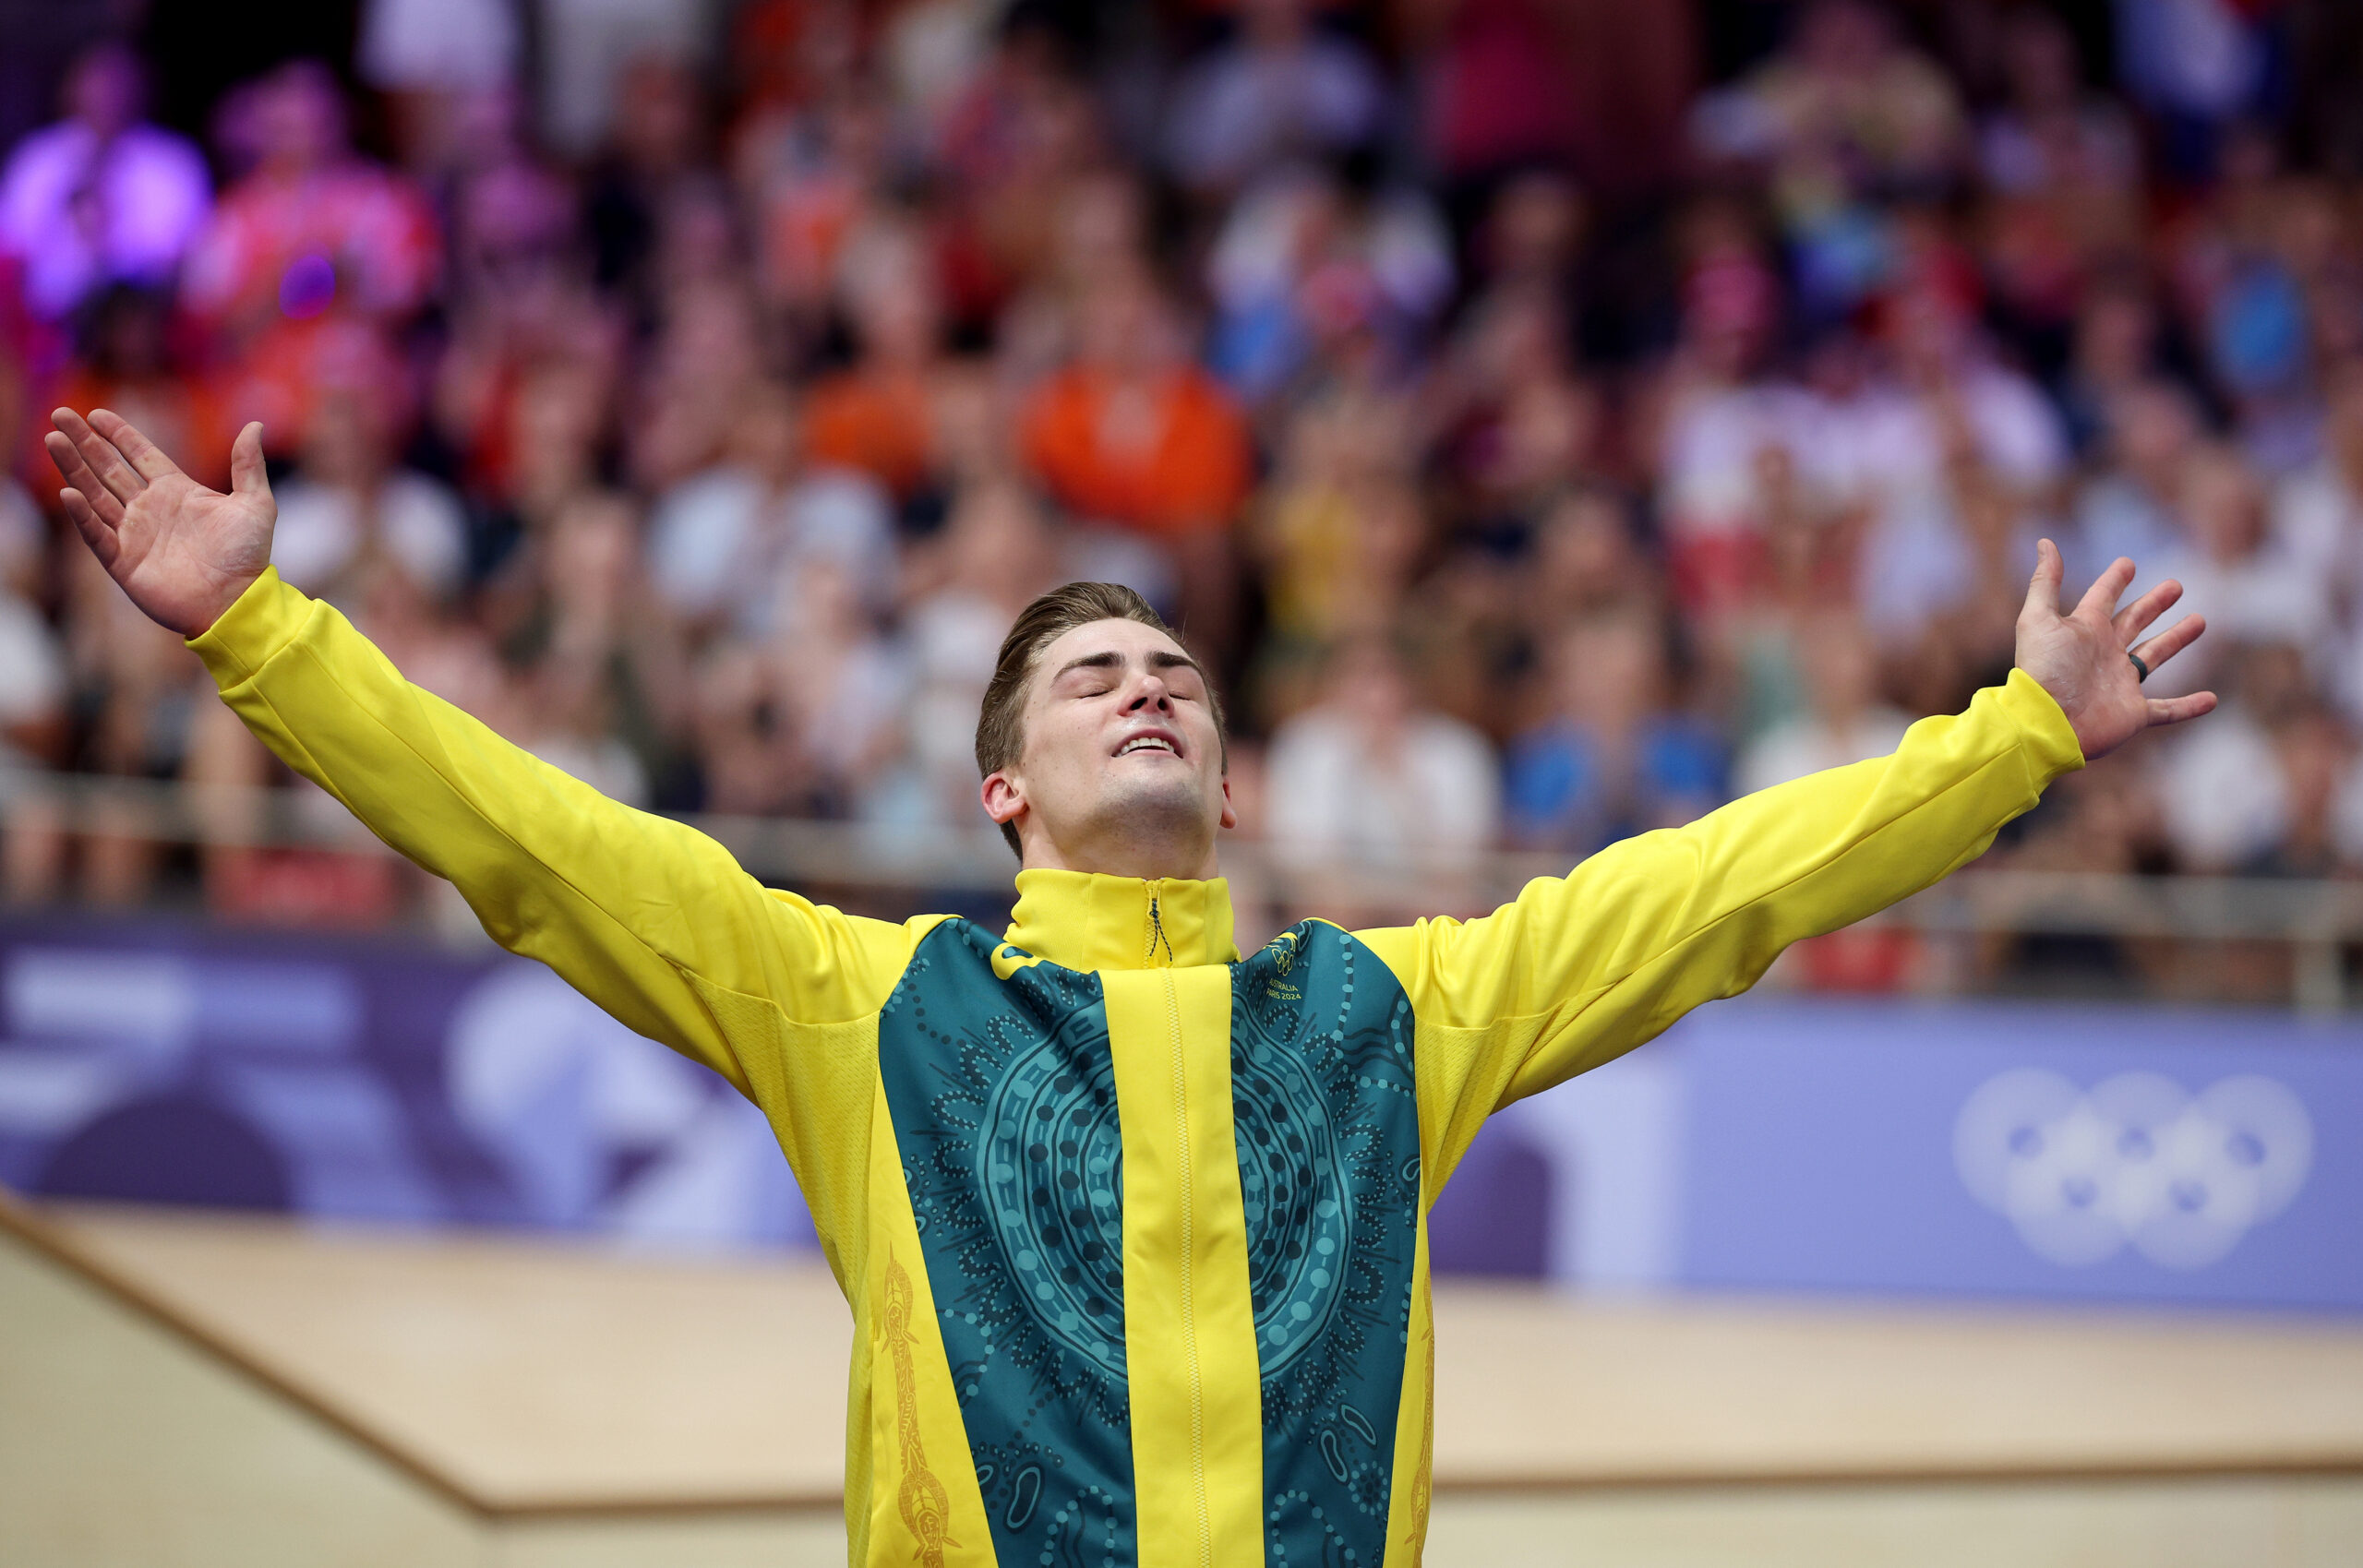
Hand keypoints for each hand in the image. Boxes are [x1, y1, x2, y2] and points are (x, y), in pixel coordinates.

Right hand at [45, 408, 276, 638]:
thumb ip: (249, 464)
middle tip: (60, 415)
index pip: (140, 455)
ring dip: (73, 469)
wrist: (237, 602)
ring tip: (52, 440)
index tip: (95, 414)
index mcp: (177, 491)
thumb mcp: (256, 504)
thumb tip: (255, 424)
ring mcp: (134, 535)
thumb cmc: (248, 557)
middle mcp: (150, 509)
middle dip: (84, 443)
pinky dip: (83, 515)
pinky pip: (97, 534)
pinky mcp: (123, 562)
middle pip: (109, 469)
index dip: (118, 435)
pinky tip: (69, 492)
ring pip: (95, 495)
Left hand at [2016, 539, 2214, 760]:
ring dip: (2176, 640)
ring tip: (2200, 621)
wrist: (2045, 723)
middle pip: (2134, 622)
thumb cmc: (2042, 671)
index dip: (2114, 580)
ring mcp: (2121, 684)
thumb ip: (2044, 582)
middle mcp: (2104, 654)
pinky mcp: (2133, 713)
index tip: (2127, 563)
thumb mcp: (2038, 619)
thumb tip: (2044, 541)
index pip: (2102, 597)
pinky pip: (2167, 710)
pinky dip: (2189, 707)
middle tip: (2175, 585)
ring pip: (2155, 657)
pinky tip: (2212, 700)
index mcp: (2084, 631)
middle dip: (2154, 604)